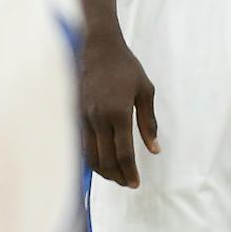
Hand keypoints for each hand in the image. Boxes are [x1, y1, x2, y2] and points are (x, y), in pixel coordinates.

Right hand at [79, 37, 159, 189]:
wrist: (98, 48)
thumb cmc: (126, 67)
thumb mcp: (145, 91)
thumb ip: (149, 122)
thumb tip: (155, 150)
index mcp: (119, 113)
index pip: (123, 153)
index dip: (129, 172)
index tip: (136, 183)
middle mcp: (99, 118)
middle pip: (105, 159)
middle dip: (117, 176)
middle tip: (128, 183)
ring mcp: (84, 117)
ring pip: (90, 156)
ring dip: (103, 171)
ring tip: (116, 176)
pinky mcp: (76, 115)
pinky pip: (82, 145)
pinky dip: (91, 158)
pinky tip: (101, 161)